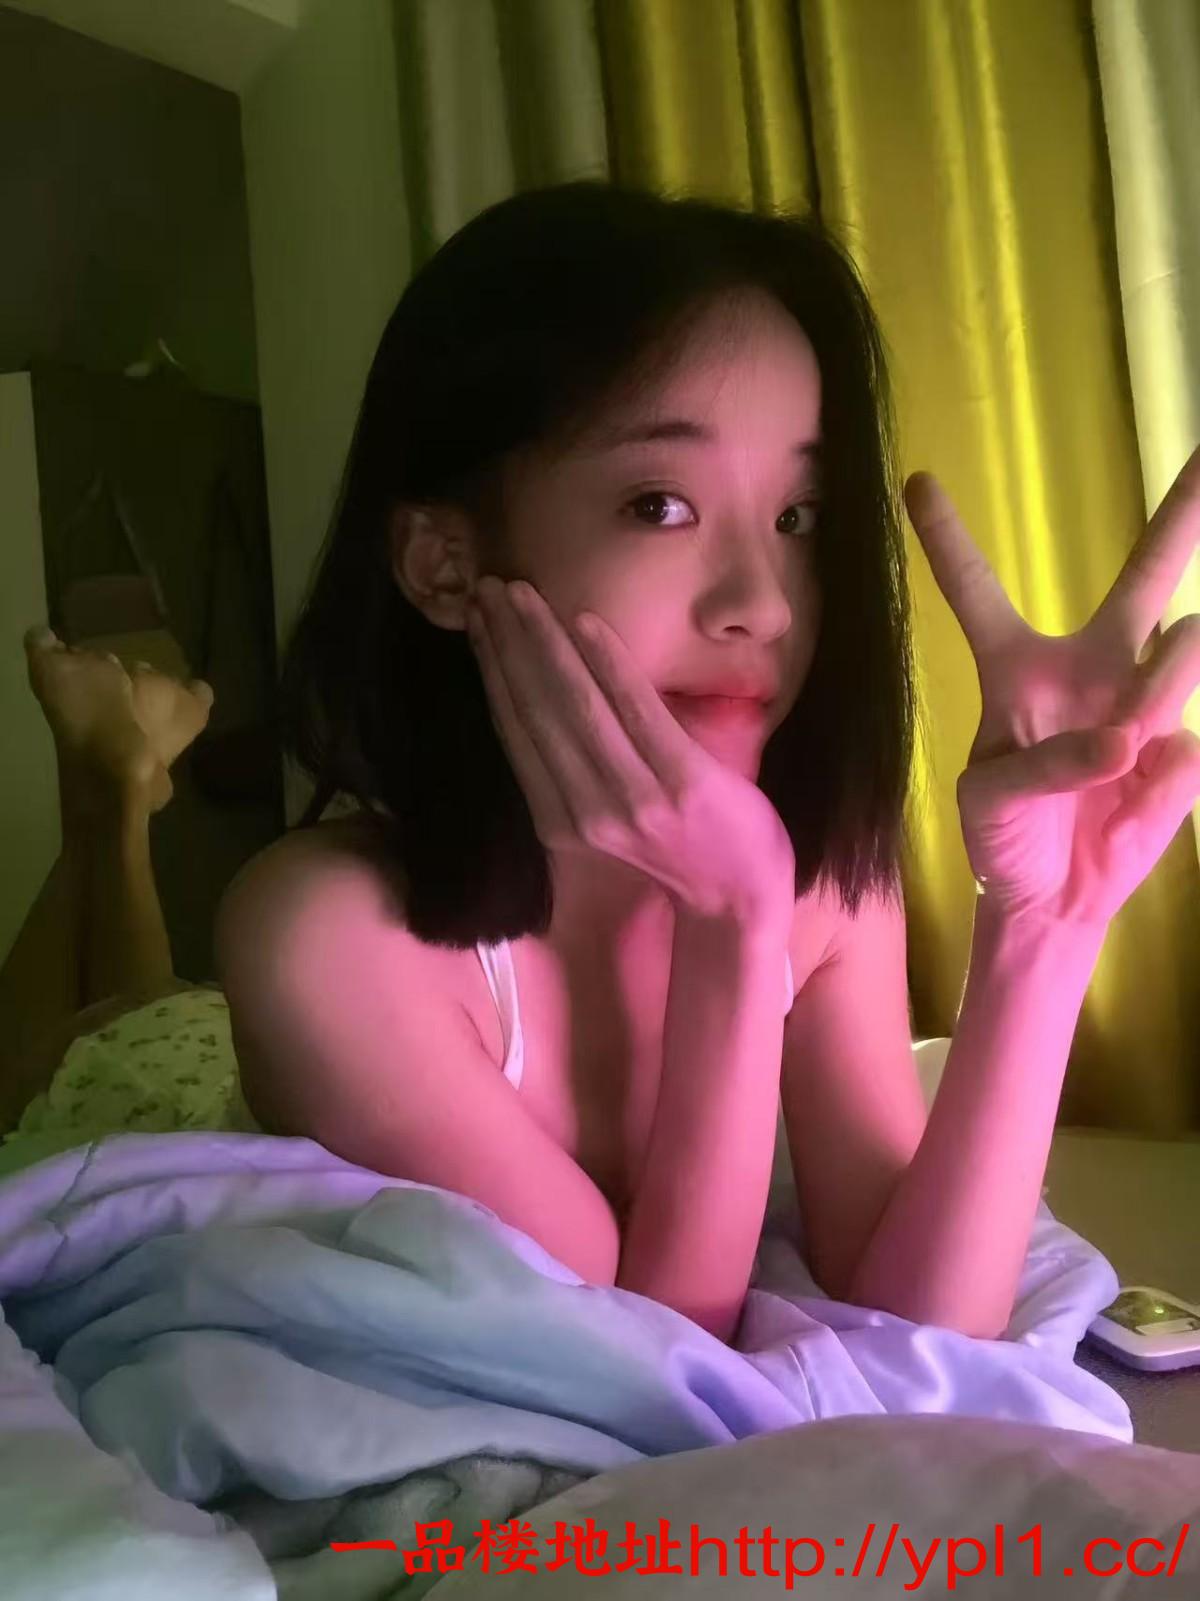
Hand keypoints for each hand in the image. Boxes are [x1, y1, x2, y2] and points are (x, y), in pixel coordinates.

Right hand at [464, 576, 795, 927]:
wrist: (739, 898)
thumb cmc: (675, 850)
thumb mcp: (606, 820)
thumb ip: (573, 771)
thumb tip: (544, 695)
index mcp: (558, 822)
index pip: (516, 731)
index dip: (492, 672)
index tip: (477, 623)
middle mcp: (585, 813)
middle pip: (535, 711)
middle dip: (507, 644)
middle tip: (487, 589)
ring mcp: (634, 800)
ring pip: (575, 705)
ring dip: (544, 641)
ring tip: (520, 593)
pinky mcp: (682, 782)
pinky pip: (636, 710)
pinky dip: (608, 662)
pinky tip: (585, 621)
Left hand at [905, 441, 1199, 927]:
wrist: (1054, 896)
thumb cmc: (1003, 834)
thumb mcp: (989, 797)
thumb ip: (1044, 762)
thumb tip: (1125, 738)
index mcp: (1016, 670)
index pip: (977, 592)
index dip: (948, 539)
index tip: (915, 480)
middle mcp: (1089, 669)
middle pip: (1143, 578)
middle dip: (1185, 514)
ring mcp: (1145, 703)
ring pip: (1179, 654)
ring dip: (1158, 689)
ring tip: (1125, 741)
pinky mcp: (1181, 749)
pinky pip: (1182, 750)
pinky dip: (1155, 787)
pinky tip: (1132, 800)